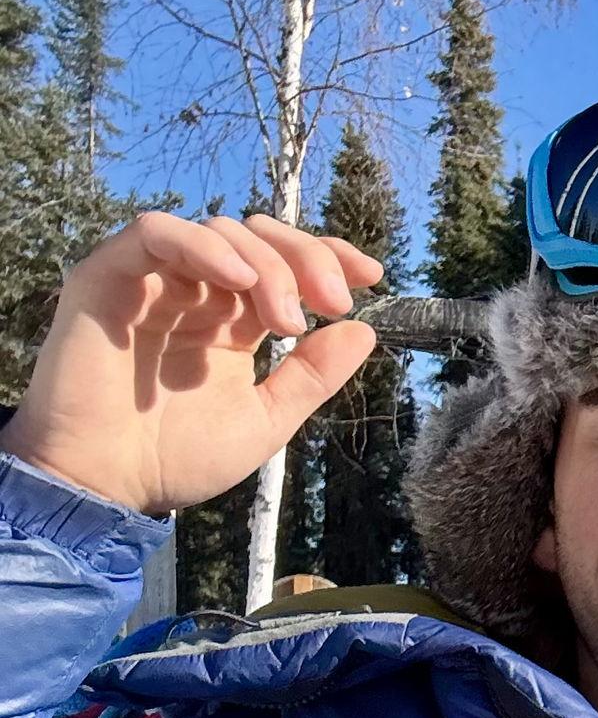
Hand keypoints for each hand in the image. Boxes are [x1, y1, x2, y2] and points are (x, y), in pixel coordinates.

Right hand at [0, 211, 384, 515]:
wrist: (105, 485)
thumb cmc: (176, 458)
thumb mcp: (267, 418)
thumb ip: (313, 375)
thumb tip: (366, 331)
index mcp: (232, 321)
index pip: (285, 265)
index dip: (329, 257)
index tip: (371, 276)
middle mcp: (195, 293)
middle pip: (260, 239)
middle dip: (308, 260)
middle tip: (334, 303)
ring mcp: (153, 282)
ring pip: (220, 232)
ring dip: (268, 265)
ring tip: (286, 320)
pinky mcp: (109, 277)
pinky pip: (155, 232)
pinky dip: (205, 246)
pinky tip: (240, 279)